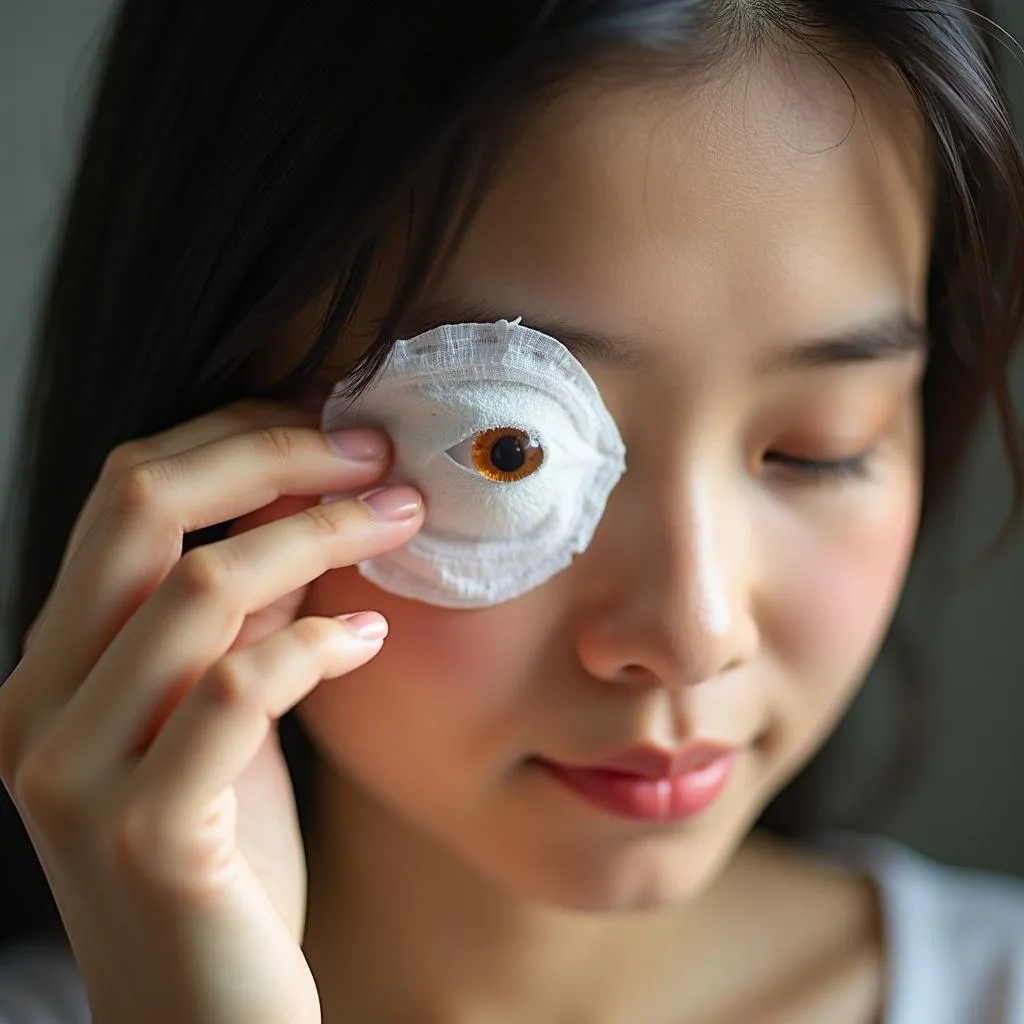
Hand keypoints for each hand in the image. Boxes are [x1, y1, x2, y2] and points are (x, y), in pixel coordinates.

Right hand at [0, 400, 423, 1023]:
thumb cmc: (223, 863)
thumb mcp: (220, 717)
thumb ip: (238, 618)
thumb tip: (298, 506)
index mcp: (55, 662)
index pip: (126, 492)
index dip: (236, 439)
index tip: (332, 424)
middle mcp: (41, 701)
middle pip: (142, 505)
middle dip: (273, 456)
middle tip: (374, 449)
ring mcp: (78, 769)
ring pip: (201, 586)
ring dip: (321, 535)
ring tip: (402, 523)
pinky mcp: (148, 830)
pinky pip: (242, 688)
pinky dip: (320, 644)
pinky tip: (373, 639)